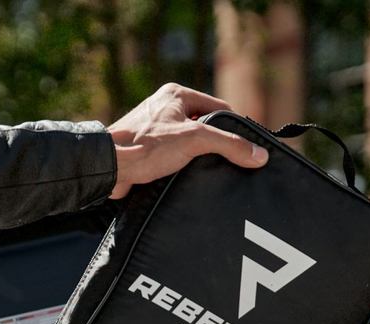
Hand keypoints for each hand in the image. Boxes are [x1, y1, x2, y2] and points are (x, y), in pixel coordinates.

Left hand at [108, 83, 268, 198]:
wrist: (110, 167)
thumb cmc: (146, 146)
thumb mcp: (195, 140)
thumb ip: (229, 145)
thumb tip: (259, 155)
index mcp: (176, 95)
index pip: (219, 108)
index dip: (234, 128)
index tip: (245, 148)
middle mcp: (164, 108)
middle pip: (205, 127)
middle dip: (217, 146)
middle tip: (230, 164)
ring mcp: (154, 130)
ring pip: (189, 145)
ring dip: (199, 160)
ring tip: (210, 175)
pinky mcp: (147, 152)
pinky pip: (174, 158)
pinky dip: (184, 169)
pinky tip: (190, 181)